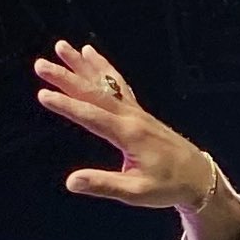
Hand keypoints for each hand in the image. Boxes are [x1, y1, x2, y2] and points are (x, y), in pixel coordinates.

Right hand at [33, 40, 212, 209]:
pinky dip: (103, 69)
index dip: (66, 105)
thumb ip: (104, 185)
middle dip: (67, 77)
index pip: (91, 116)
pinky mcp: (139, 112)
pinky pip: (117, 85)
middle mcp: (131, 117)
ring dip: (82, 65)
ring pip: (106, 83)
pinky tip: (90, 55)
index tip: (43, 94)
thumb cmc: (168, 187)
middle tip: (41, 64)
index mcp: (129, 135)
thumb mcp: (136, 192)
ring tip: (62, 47)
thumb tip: (71, 182)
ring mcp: (136, 111)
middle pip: (94, 92)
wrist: (198, 176)